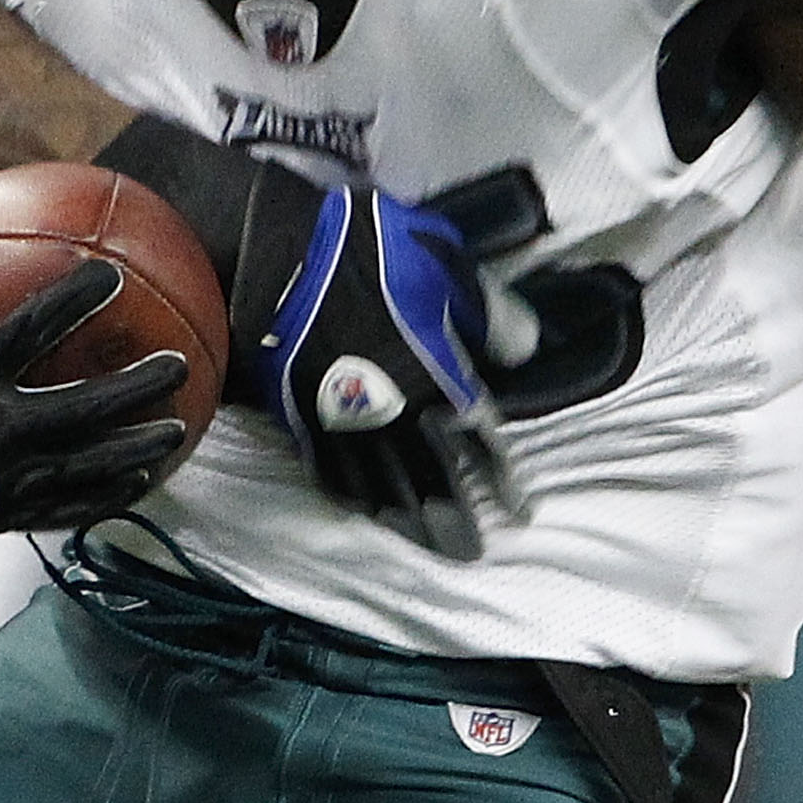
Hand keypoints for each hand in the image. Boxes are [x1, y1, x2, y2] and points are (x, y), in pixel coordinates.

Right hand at [0, 203, 188, 558]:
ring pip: (84, 465)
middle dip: (132, 388)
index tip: (109, 275)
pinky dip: (108, 494)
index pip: (25, 334)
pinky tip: (144, 479)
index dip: (69, 302)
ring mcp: (2, 481)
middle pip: (77, 409)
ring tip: (180, 429)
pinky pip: (67, 506)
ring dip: (135, 447)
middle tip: (176, 365)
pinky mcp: (4, 515)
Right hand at [236, 176, 514, 544]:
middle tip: (469, 553)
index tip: (518, 512)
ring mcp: (343, 420)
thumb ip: (489, 313)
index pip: (479, 443)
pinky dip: (351, 497)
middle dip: (454, 521)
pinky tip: (363, 509)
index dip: (501, 480)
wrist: (276, 250)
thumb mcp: (447, 263)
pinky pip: (330, 472)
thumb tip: (525, 350)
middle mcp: (393, 411)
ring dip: (406, 521)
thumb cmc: (368, 250)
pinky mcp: (301, 417)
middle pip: (432, 481)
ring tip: (423, 544)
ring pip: (380, 488)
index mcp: (435, 376)